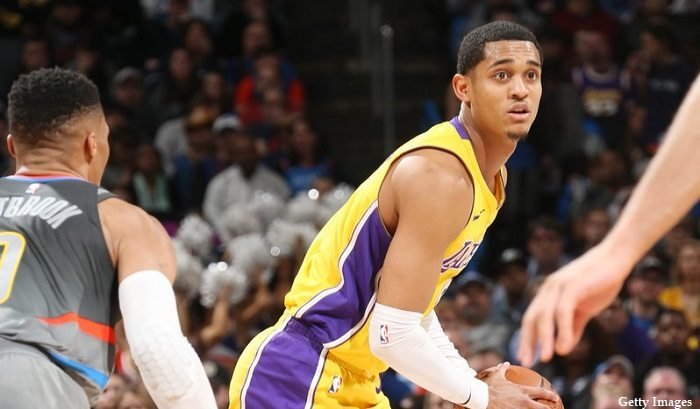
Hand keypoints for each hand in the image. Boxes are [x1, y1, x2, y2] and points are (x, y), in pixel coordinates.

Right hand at [480, 363, 558, 408]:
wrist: (481, 398)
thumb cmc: (489, 387)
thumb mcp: (497, 376)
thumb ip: (503, 369)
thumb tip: (506, 364)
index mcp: (522, 390)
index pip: (541, 392)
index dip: (550, 395)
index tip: (556, 397)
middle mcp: (524, 401)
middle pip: (542, 408)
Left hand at [518, 244, 630, 365]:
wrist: (616, 258)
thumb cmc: (600, 282)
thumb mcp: (584, 309)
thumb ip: (572, 327)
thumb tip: (563, 348)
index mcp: (549, 293)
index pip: (531, 318)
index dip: (527, 338)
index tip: (525, 358)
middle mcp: (549, 288)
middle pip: (532, 318)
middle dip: (528, 341)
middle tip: (527, 362)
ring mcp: (559, 286)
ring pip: (545, 316)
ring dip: (545, 339)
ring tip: (546, 358)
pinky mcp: (573, 285)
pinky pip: (563, 311)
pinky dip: (562, 330)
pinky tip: (564, 347)